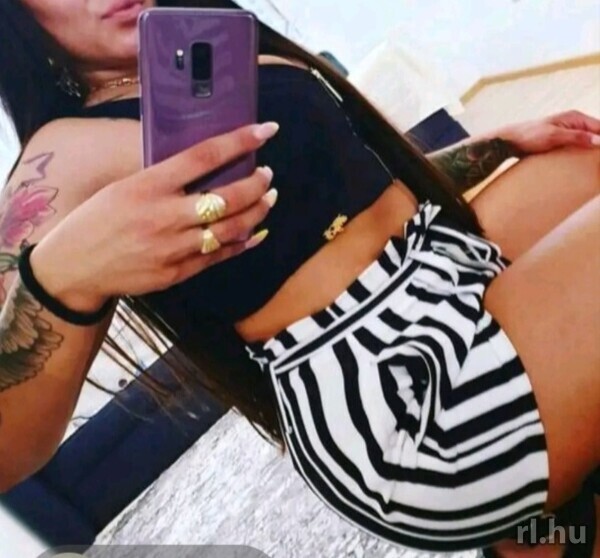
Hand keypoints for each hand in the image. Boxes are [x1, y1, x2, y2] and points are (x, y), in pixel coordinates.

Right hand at [30, 122, 279, 311]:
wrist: (74, 267)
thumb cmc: (97, 220)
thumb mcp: (123, 186)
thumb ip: (163, 178)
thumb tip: (205, 166)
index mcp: (148, 186)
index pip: (204, 156)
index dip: (240, 141)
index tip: (265, 130)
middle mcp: (164, 216)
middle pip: (227, 197)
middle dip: (257, 184)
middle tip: (267, 175)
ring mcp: (172, 248)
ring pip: (231, 229)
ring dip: (257, 212)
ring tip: (268, 199)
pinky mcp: (176, 273)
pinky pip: (219, 256)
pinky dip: (243, 243)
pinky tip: (257, 233)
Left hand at [494, 110, 599, 153]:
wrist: (509, 141)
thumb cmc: (529, 136)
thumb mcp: (553, 137)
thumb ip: (576, 137)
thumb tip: (599, 140)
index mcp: (575, 118)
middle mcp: (574, 123)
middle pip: (597, 134)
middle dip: (599, 146)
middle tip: (599, 163)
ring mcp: (568, 132)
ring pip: (589, 141)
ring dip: (593, 150)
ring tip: (596, 164)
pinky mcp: (561, 141)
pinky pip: (578, 147)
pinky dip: (583, 153)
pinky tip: (584, 163)